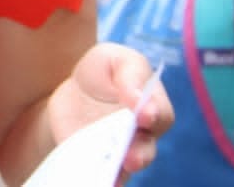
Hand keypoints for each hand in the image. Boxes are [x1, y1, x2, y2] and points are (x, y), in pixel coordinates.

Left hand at [47, 43, 172, 182]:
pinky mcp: (98, 163)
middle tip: (130, 158)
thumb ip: (128, 75)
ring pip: (125, 168)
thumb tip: (138, 99)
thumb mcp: (112, 59)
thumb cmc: (102, 71)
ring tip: (109, 178)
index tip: (143, 116)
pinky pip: (102, 176)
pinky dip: (96, 180)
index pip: (160, 114)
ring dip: (118, 172)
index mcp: (152, 105)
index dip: (153, 114)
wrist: (73, 93)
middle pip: (146, 149)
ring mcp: (120, 152)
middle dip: (138, 154)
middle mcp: (141, 135)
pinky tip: (87, 181)